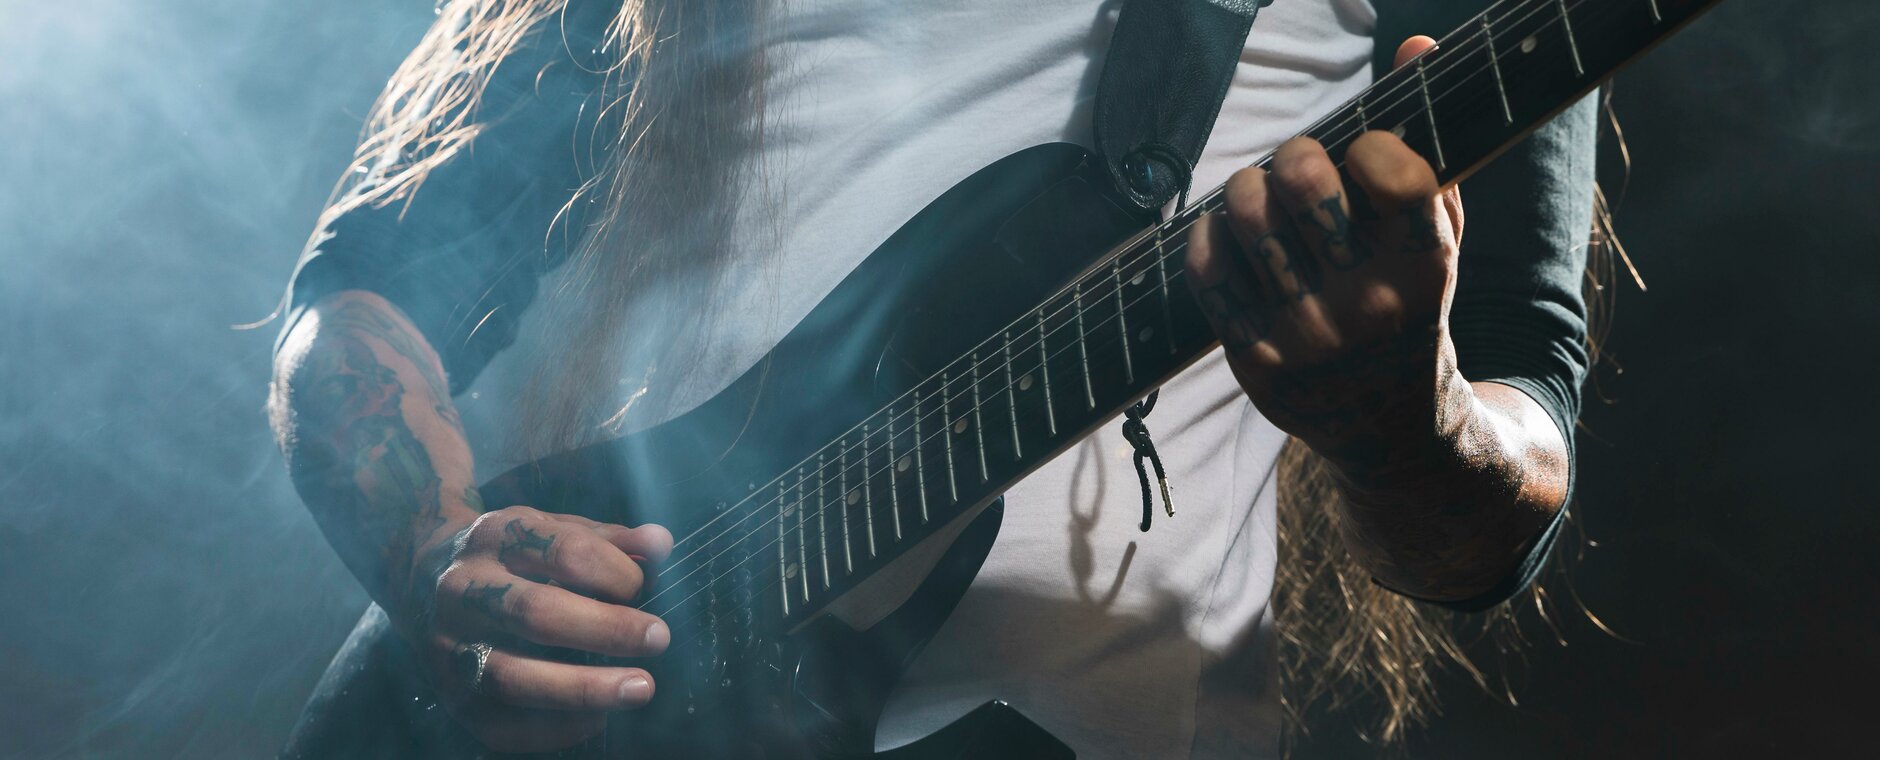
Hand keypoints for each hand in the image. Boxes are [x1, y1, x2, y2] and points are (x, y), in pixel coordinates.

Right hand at [413, 505, 673, 752]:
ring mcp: (449, 645)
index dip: (612, 570)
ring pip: (511, 675)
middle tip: (658, 638)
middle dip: (606, 629)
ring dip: (583, 688)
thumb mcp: (552, 530)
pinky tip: (595, 720)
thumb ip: (609, 539)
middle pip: (535, 613)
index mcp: (497, 537)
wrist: (423, 575)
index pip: (562, 551)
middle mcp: (464, 589)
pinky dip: (551, 729)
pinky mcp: (446, 692)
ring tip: (640, 688)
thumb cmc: (512, 555)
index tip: (643, 586)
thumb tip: (661, 544)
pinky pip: (497, 723)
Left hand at [1184, 36, 1470, 475]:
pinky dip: (1207, 238)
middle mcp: (1368, 301)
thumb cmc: (1411, 304)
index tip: (1361, 155)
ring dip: (1244, 189)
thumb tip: (1414, 44)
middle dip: (1292, 155)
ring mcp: (1307, 334)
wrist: (1394, 426)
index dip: (1365, 144)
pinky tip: (1226, 236)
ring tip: (1257, 197)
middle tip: (1294, 166)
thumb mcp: (1437, 233)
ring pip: (1246, 217)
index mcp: (1425, 262)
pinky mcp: (1256, 361)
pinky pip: (1206, 271)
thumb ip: (1426, 144)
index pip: (1390, 166)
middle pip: (1303, 179)